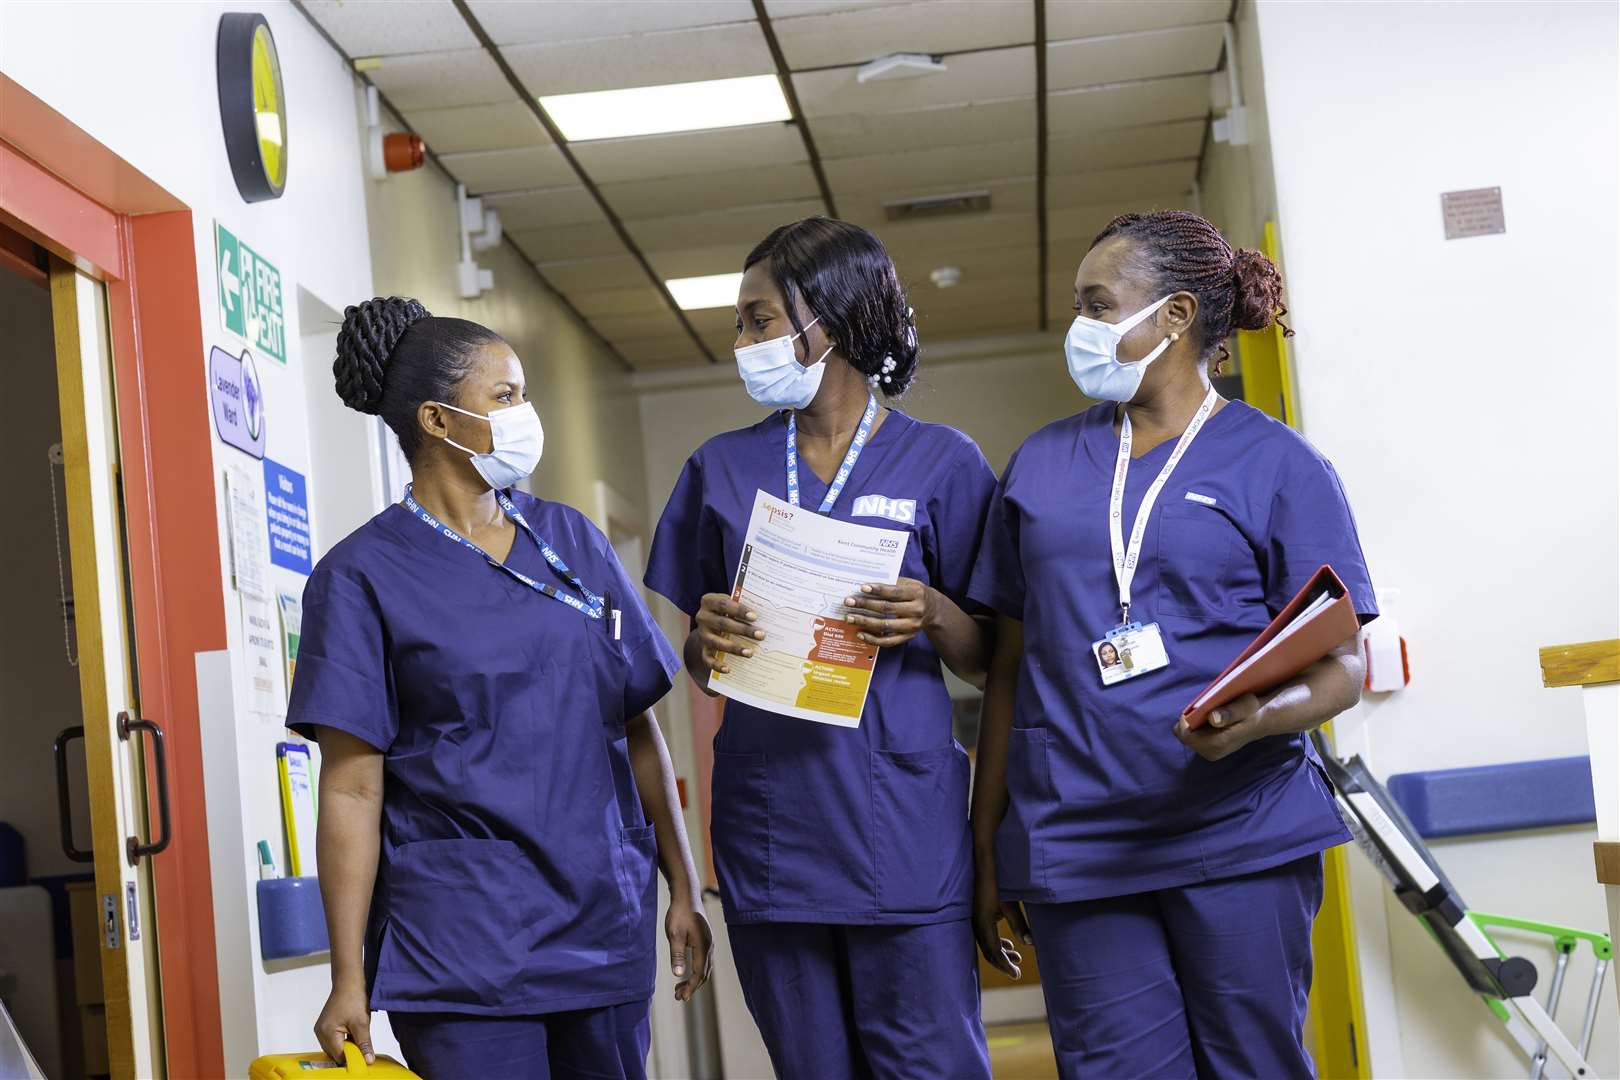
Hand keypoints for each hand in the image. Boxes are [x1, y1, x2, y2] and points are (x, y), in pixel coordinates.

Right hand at [314, 979, 372, 1064]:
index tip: (363, 1057)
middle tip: (361, 1044)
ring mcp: (321, 1029)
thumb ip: (364, 1044)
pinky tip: (351, 1032)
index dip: (352, 1058)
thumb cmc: (353, 999)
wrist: (348, 982)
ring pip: (334, 1047)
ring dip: (346, 1046)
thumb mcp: (362, 1023)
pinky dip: (343, 1040)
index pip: (339, 1056)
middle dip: (349, 1052)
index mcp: (327, 1033)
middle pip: (335, 1053)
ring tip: (356, 1035)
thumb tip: (368, 1060)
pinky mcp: (324, 1026)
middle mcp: (320, 1033)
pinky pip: (333, 1040)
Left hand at [665, 894, 713, 1001]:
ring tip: (680, 987)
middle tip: (678, 996)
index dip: (690, 987)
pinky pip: (705, 960)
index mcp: (703, 947)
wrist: (687, 895)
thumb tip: (678, 974)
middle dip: (692, 987)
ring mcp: (710, 942)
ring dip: (695, 979)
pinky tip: (688, 970)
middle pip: (705, 973)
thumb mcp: (674, 935)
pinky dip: (697, 970)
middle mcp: (710, 946)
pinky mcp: (706, 938)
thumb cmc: (679, 914)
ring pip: (706, 967)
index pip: (699, 974)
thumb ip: (677, 955)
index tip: (680, 997)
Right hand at [695, 592, 763, 674]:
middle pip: (723, 624)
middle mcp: (702, 617)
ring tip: (750, 653)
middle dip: (743, 630)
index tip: (755, 616)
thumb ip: (743, 605)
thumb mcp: (732, 602)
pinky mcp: (703, 648)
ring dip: (734, 648)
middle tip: (761, 635)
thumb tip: (767, 613)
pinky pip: (707, 658)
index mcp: (709, 601)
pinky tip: (728, 669)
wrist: (710, 620)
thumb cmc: (728, 609)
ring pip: (717, 642)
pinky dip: (717, 665)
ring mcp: (702, 634)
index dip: (739, 610)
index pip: (723, 604)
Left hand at [844, 578, 933, 647]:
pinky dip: (872, 638)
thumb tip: (867, 585)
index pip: (894, 592)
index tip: (862, 588)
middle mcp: (916, 610)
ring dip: (865, 622)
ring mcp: (912, 626)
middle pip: (886, 608)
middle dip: (865, 605)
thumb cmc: (915, 593)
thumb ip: (892, 583)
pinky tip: (860, 633)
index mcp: (917, 593)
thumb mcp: (909, 583)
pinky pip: (888, 641)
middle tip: (848, 602)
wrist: (934, 610)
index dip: (878, 590)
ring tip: (850, 617)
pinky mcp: (907, 637)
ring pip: (885, 625)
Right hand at [971, 858, 1027, 978]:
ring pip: (987, 944)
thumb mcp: (1009, 903)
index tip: (1016, 975)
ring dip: (1001, 953)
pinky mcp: (978, 915)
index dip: (1005, 966)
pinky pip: (986, 936)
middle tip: (1017, 972)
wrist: (983, 863)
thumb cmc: (997, 882)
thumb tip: (1030, 944)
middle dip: (1003, 963)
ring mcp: (975, 920)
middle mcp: (976, 924)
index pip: (994, 952)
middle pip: (988, 952)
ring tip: (1017, 957)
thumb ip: (1019, 924)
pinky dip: (997, 943)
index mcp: (983, 924)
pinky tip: (1008, 944)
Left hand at [1174, 692, 1264, 761]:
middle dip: (1188, 719)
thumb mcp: (1245, 705)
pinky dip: (1195, 725)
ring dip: (1192, 721)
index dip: (1185, 719)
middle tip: (1203, 708)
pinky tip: (1208, 717)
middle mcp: (1211, 752)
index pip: (1185, 734)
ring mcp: (1208, 752)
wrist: (1259, 721)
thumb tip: (1212, 718)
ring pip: (1185, 734)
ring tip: (1209, 712)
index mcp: (1217, 744)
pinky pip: (1191, 735)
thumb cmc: (1252, 711)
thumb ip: (1229, 713)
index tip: (1195, 706)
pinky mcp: (1207, 749)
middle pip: (1182, 734)